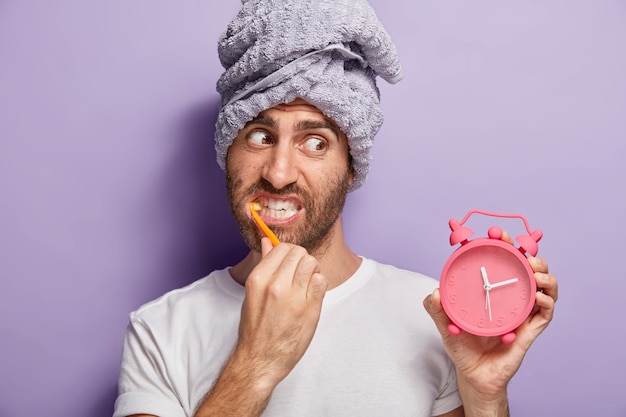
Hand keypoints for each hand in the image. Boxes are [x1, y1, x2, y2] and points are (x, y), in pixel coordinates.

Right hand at [236, 237, 327, 388]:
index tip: (290, 264)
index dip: (289, 253)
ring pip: (312, 264)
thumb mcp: (253, 293)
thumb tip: (267, 242)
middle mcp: (275, 285)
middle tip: (300, 275)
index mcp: (258, 278)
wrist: (260, 359)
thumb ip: (264, 265)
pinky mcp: (310, 309)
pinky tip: (311, 295)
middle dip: (302, 260)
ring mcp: (293, 297)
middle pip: (300, 253)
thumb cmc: (256, 327)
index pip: (282, 247)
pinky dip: (319, 285)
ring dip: (312, 271)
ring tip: (306, 285)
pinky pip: (321, 281)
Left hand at [424, 230, 557, 410]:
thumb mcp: (445, 325)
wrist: (473, 375)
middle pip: (530, 270)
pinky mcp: (530, 331)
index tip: (497, 233)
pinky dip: (546, 302)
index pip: (504, 261)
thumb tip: (435, 292)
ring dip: (545, 276)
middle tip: (522, 252)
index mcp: (494, 291)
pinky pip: (545, 314)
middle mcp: (512, 299)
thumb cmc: (462, 346)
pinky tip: (537, 296)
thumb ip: (437, 309)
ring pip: (546, 288)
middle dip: (532, 255)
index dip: (504, 244)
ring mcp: (523, 314)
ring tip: (535, 271)